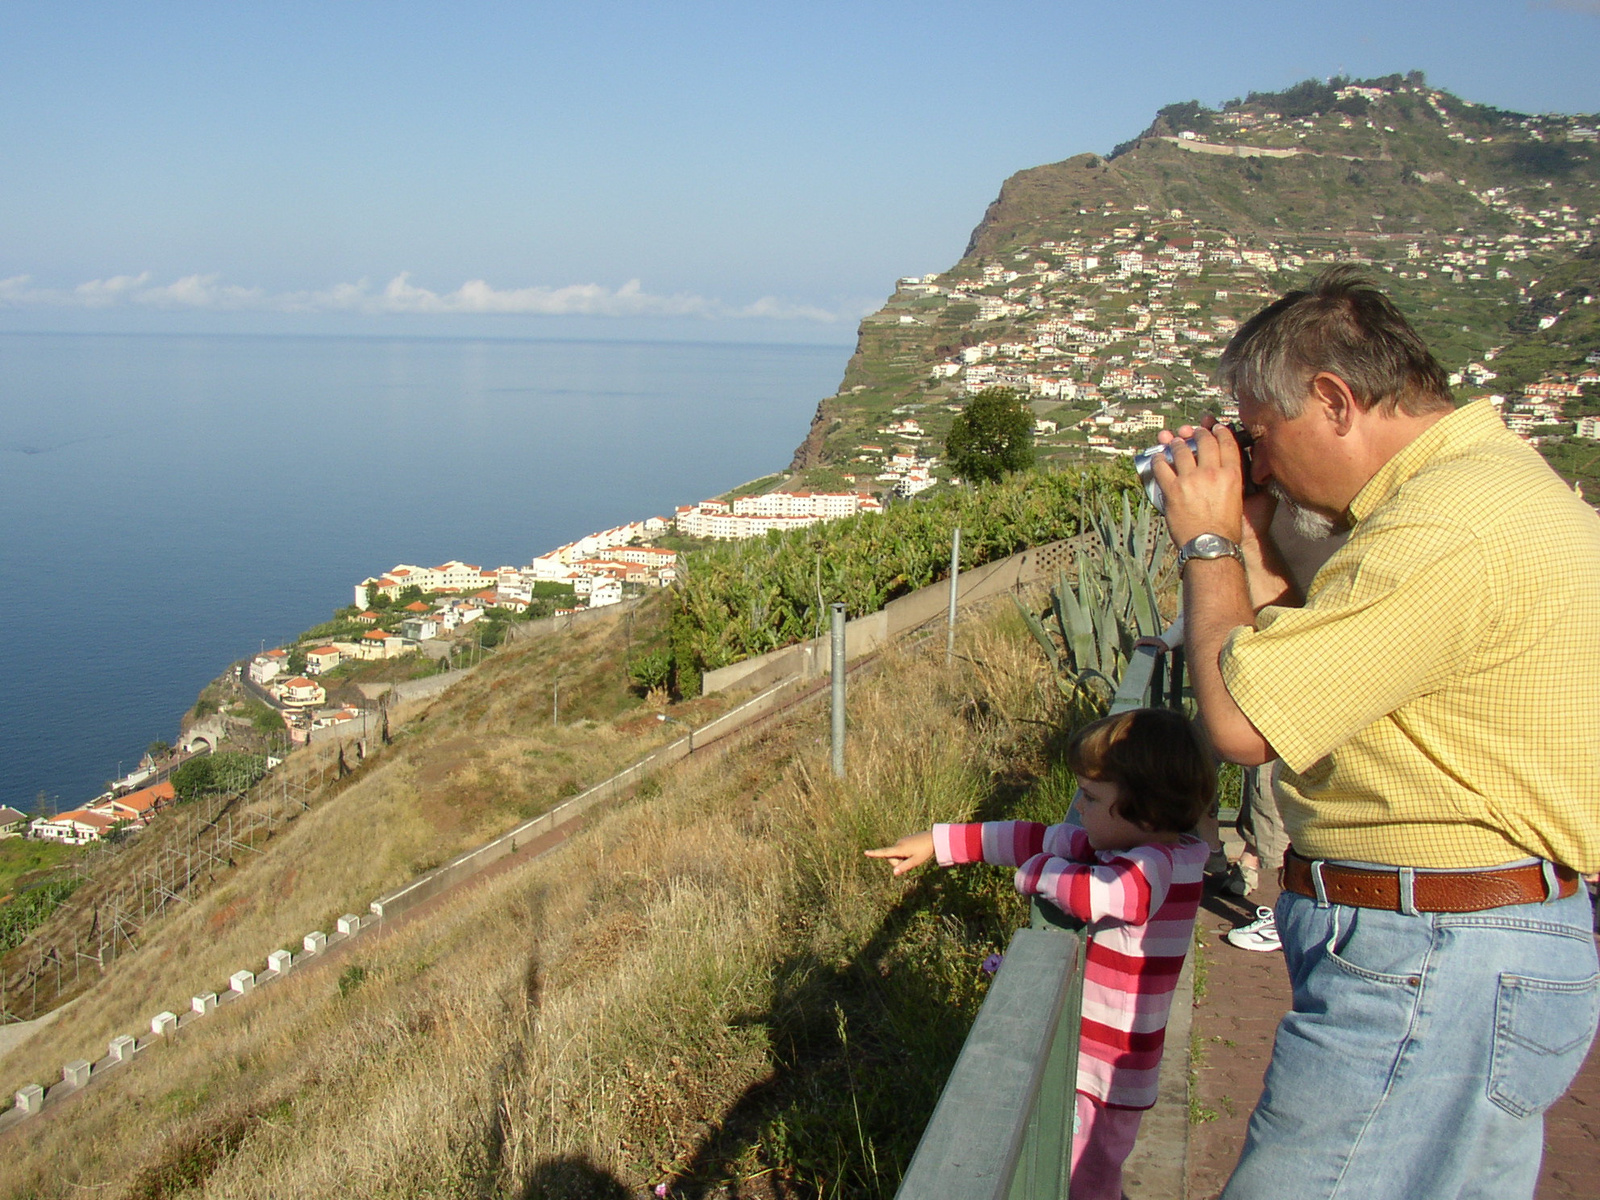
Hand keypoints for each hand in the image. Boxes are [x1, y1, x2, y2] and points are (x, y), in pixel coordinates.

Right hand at [865, 831, 934, 875]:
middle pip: (892, 857)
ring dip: (902, 858)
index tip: (865, 852)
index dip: (874, 853)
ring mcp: (902, 841)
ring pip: (897, 854)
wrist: (933, 838)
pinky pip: (901, 850)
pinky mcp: (905, 840)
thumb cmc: (925, 851)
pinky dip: (905, 854)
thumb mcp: (915, 861)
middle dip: (898, 862)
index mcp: (899, 849)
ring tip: (915, 856)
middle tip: (911, 862)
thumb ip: (904, 867)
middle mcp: (898, 843)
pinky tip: (915, 852)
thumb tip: (894, 873)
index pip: (884, 852)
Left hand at [1151, 419, 1245, 546]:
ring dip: (1175, 443)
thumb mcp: (1238, 499)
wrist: (1209, 546)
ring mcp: (1190, 480)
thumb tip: (1223, 470)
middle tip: (1192, 431)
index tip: (1215, 427)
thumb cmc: (1225, 529)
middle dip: (1197, 432)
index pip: (1227, 443)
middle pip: (1204, 442)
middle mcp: (1212, 473)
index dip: (1220, 431)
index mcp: (1232, 475)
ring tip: (1172, 440)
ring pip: (1181, 450)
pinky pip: (1162, 467)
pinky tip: (1158, 457)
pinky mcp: (1173, 489)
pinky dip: (1159, 460)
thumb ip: (1232, 480)